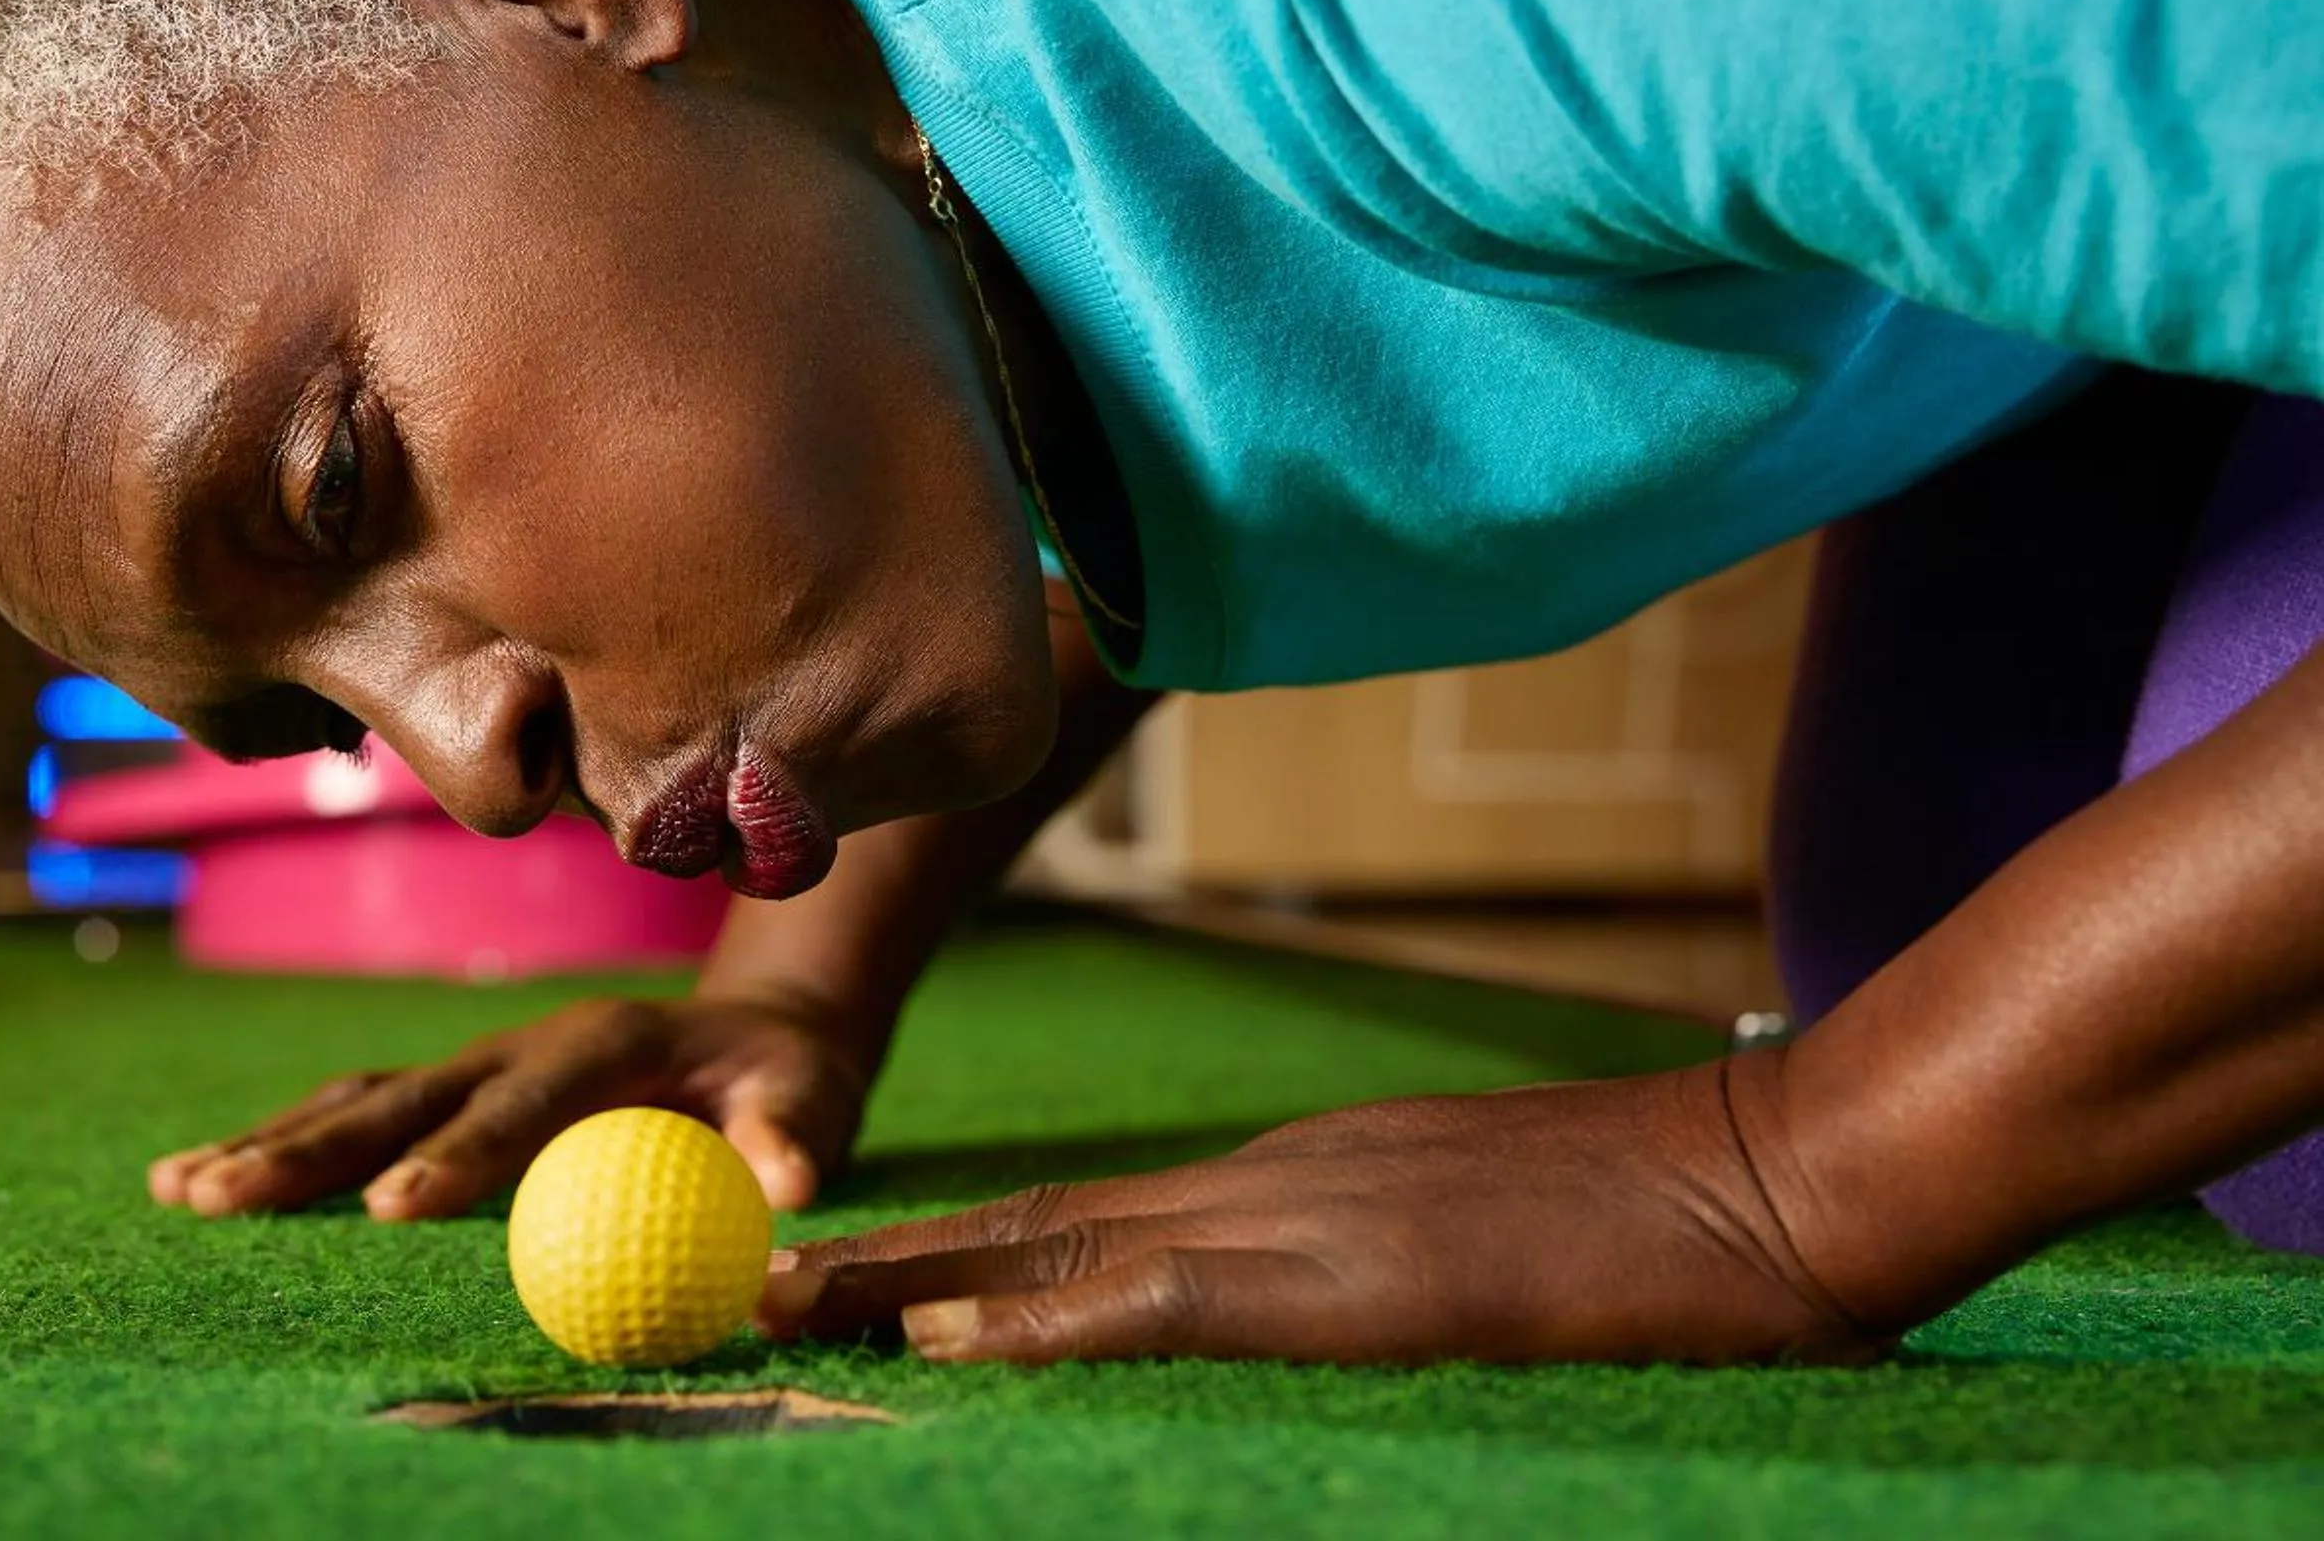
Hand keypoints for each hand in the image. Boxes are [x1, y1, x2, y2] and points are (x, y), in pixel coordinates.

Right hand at [147, 992, 872, 1219]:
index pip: (519, 1101)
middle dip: (313, 1150)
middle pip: (401, 1093)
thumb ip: (794, 1138)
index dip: (459, 1154)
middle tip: (224, 1200)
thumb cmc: (787, 1081)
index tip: (395, 1211)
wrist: (760, 1031)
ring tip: (174, 1190)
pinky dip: (278, 1144)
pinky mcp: (454, 1091)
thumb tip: (791, 1186)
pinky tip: (191, 1179)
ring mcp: (477, 1062)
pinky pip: (355, 1115)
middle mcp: (520, 1042)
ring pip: (357, 1099)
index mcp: (604, 1041)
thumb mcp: (811, 1101)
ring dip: (269, 1144)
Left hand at [758, 1059, 1885, 1366]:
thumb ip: (1353, 1262)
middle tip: (748, 1281)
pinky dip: (1050, 1318)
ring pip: (1064, 1251)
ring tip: (784, 1305)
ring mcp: (1298, 1224)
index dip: (949, 1247)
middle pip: (1034, 1223)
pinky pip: (1166, 1299)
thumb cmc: (1643, 1227)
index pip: (1080, 1220)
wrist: (1767, 1182)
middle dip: (886, 1258)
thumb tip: (1280, 1307)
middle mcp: (1261, 1192)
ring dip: (916, 1284)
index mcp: (1283, 1188)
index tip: (839, 1272)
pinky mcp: (1349, 1279)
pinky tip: (952, 1334)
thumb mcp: (1461, 1238)